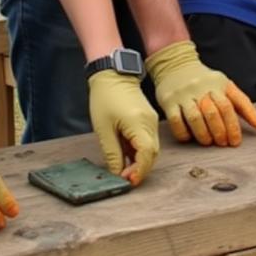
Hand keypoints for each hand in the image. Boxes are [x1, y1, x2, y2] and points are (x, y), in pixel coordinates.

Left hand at [87, 70, 158, 184]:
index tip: (127, 181)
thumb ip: (112, 153)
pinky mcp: (148, 119)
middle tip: (123, 178)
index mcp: (139, 123)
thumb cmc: (105, 97)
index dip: (139, 171)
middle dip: (140, 169)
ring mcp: (151, 120)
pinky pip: (148, 140)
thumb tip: (117, 174)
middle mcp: (150, 122)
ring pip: (151, 148)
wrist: (113, 75)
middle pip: (152, 154)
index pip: (147, 153)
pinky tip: (125, 155)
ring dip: (139, 161)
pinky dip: (139, 151)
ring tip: (122, 169)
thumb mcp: (103, 128)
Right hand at [144, 40, 255, 145]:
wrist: (176, 63)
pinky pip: (176, 120)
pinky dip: (183, 133)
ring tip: (208, 142)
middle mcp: (201, 88)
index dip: (234, 127)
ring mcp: (184, 94)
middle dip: (220, 132)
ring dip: (203, 135)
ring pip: (195, 118)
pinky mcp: (169, 101)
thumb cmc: (205, 80)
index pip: (229, 107)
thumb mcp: (225, 86)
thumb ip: (242, 104)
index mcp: (218, 84)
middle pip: (213, 113)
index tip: (236, 141)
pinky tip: (189, 138)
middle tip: (223, 144)